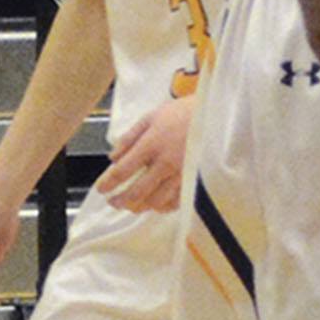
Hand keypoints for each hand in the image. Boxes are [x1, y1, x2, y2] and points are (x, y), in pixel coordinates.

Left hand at [102, 99, 190, 213]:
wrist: (217, 114)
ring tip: (132, 204)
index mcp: (152, 144)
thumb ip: (130, 136)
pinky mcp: (195, 182)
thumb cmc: (184, 112)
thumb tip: (113, 156)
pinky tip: (155, 203)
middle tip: (113, 201)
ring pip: (154, 202)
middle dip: (120, 201)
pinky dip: (161, 206)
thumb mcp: (153, 116)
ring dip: (139, 206)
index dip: (108, 183)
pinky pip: (175, 203)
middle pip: (136, 193)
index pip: (122, 171)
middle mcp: (165, 163)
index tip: (101, 189)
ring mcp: (181, 175)